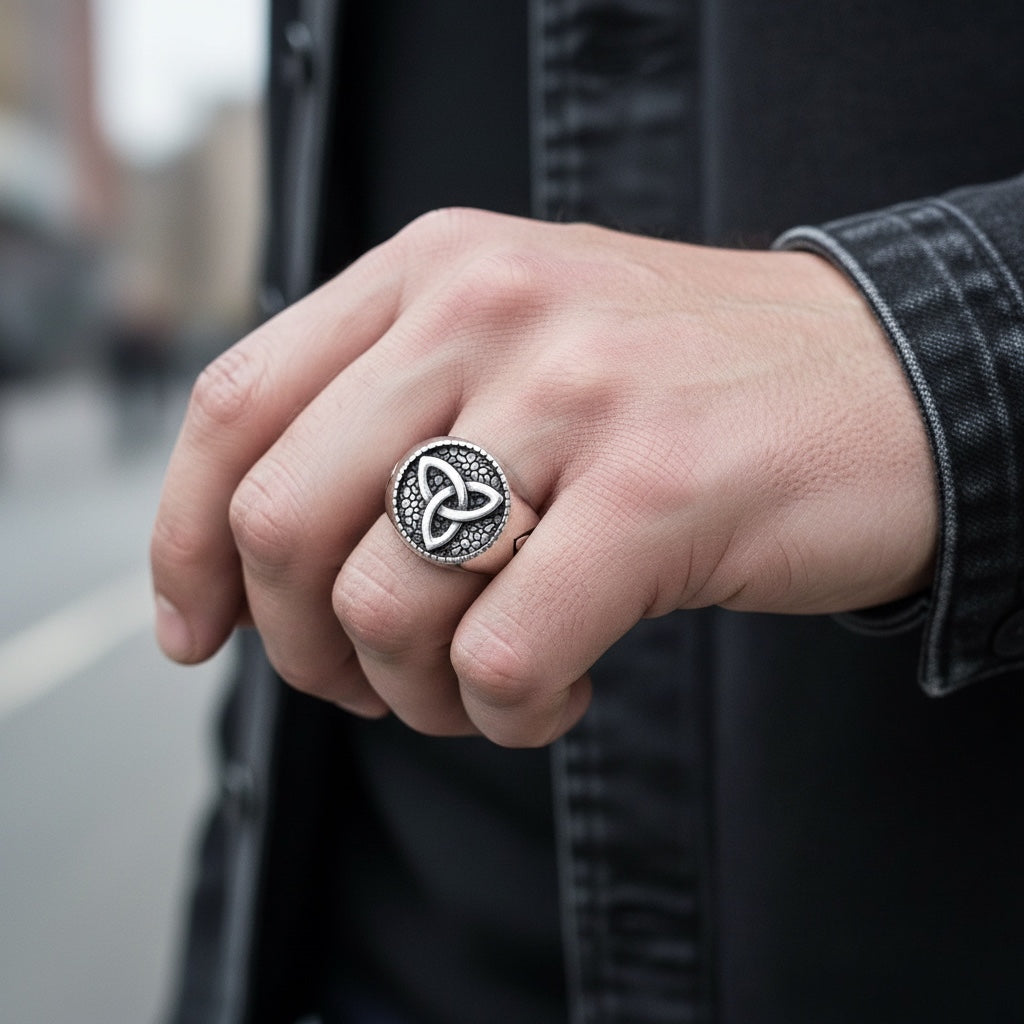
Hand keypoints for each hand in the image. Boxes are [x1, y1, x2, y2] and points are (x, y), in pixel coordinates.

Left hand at [151, 209, 936, 744]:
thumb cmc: (683, 385)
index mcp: (432, 273)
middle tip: (369, 679)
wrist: (881, 382)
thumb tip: (254, 561)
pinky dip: (506, 714)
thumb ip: (388, 417)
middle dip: (302, 646)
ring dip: (414, 692)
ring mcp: (572, 396)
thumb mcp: (516, 347)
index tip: (198, 629)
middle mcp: (486, 312)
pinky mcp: (656, 492)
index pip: (233, 408)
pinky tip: (556, 691)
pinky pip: (500, 659)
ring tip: (484, 681)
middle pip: (280, 523)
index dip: (184, 543)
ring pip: (383, 606)